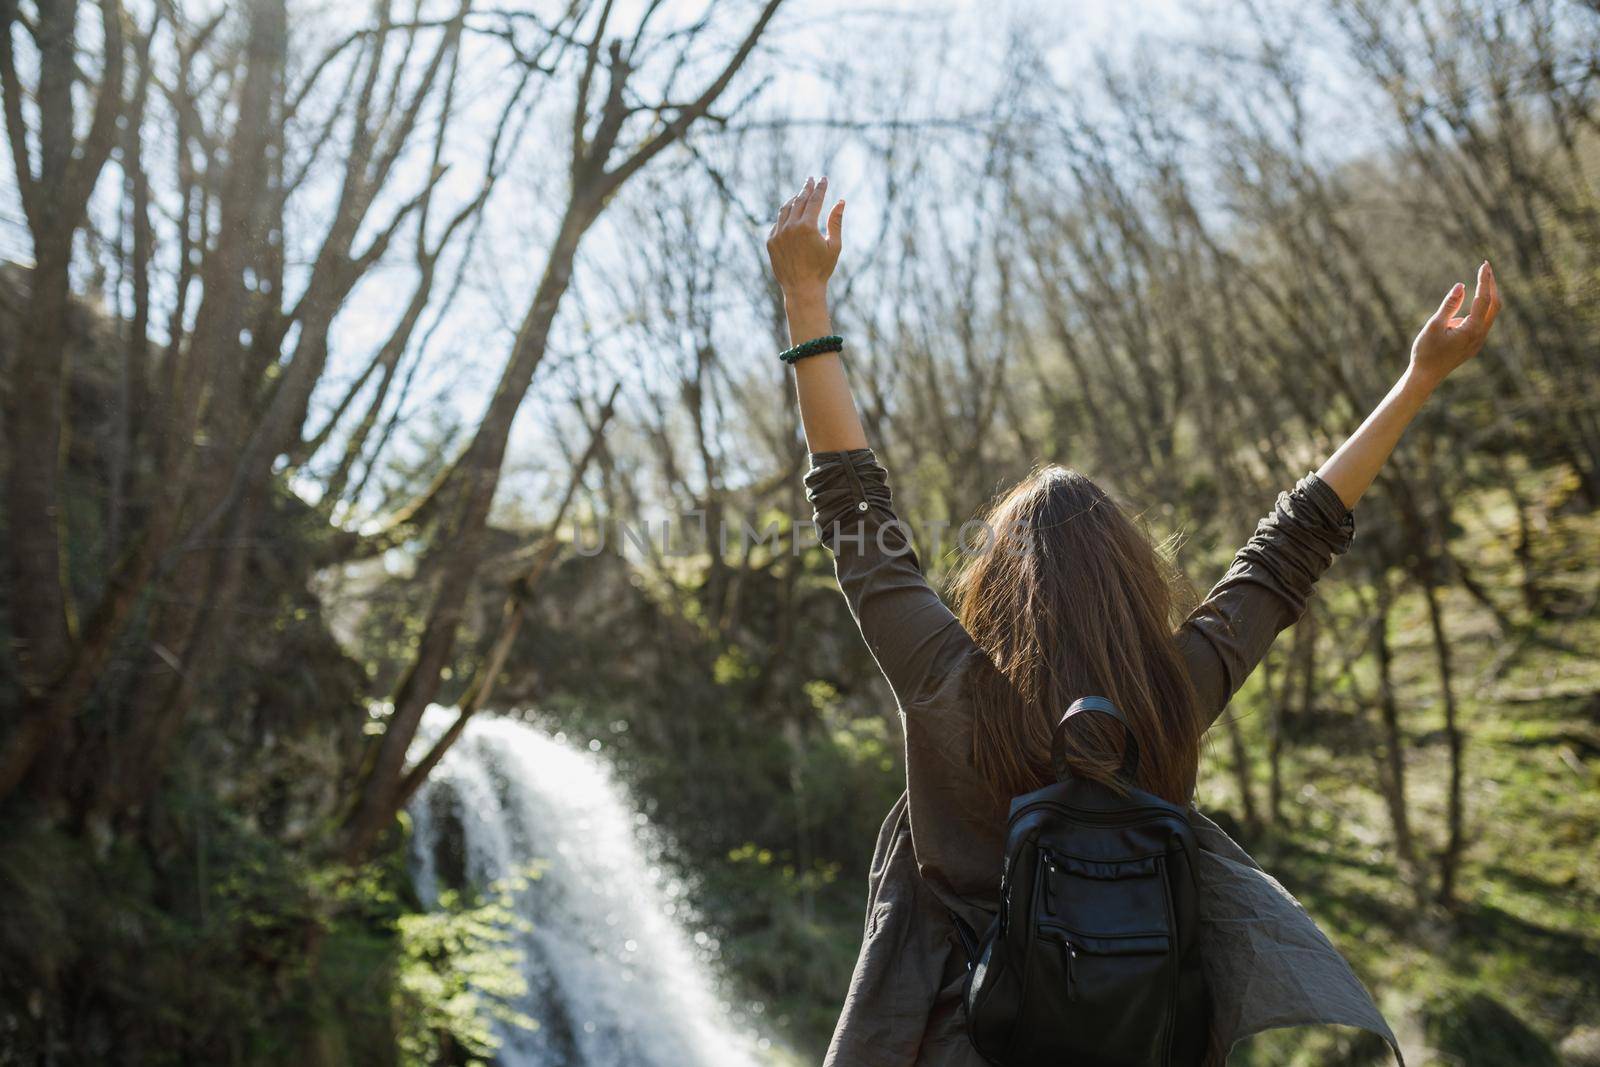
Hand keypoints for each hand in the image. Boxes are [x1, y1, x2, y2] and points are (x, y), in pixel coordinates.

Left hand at [766, 175, 844, 303]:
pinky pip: (777, 223)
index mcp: (807, 226)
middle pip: (799, 200)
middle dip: (806, 188)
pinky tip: (790, 214)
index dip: (820, 188)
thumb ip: (836, 222)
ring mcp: (778, 234)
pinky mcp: (770, 241)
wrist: (801, 289)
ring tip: (800, 194)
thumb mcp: (834, 245)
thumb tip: (841, 202)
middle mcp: (790, 227)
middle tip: (810, 179)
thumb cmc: (822, 269)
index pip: (814, 199)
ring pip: (785, 209)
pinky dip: (785, 216)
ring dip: (794, 200)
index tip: (823, 179)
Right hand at [1408, 260, 1501, 389]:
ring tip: (1481, 281)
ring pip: (1490, 314)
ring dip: (1487, 296)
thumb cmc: (1426, 351)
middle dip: (1491, 285)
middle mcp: (1480, 335)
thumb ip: (1449, 305)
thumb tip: (1461, 285)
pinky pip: (1482, 322)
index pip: (1484, 299)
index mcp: (1472, 329)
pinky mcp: (1473, 344)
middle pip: (1494, 305)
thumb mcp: (1434, 325)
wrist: (1425, 377)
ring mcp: (1478, 341)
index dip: (1485, 280)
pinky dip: (1480, 308)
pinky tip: (1468, 306)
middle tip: (1486, 268)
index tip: (1484, 264)